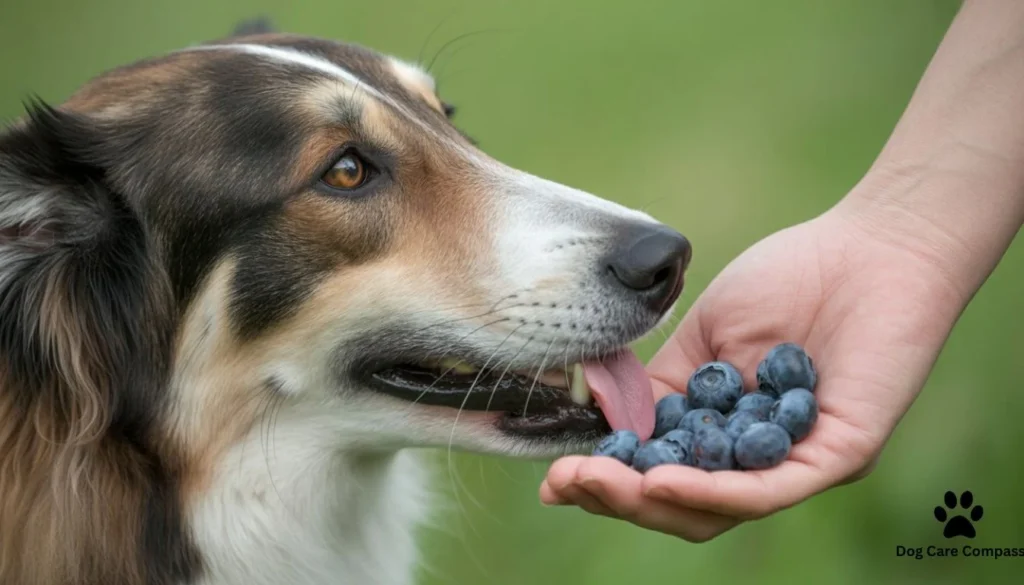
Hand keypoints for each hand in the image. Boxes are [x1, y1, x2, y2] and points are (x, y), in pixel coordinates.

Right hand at [539, 198, 966, 541]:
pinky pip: (765, 490)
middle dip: (615, 499)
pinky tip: (660, 480)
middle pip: (678, 505)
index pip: (657, 472)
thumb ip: (659, 380)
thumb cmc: (790, 279)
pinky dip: (708, 492)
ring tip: (599, 484)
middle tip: (565, 485)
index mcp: (722, 431)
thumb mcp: (704, 335)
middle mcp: (756, 459)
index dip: (603, 481)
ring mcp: (795, 462)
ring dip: (650, 503)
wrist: (869, 246)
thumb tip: (601, 416)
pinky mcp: (835, 456)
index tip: (552, 476)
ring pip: (715, 510)